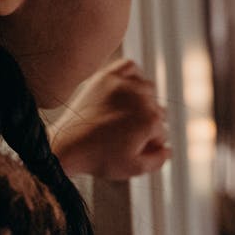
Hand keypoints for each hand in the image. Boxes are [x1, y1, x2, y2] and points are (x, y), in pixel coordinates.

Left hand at [51, 59, 170, 179]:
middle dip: (148, 125)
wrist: (66, 144)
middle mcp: (141, 99)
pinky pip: (130, 66)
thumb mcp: (134, 168)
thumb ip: (159, 160)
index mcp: (151, 120)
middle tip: (129, 136)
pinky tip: (128, 89)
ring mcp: (123, 85)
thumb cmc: (98, 158)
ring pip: (148, 88)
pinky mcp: (106, 77)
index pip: (162, 132)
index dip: (151, 145)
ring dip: (144, 101)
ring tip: (128, 115)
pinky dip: (134, 76)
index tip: (136, 149)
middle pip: (158, 110)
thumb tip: (168, 149)